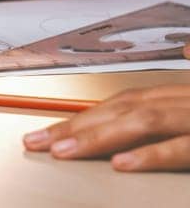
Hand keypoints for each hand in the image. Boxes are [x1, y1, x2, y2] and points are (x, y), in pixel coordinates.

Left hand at [23, 85, 189, 171]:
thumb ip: (184, 92)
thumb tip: (186, 49)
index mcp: (181, 95)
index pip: (123, 102)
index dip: (83, 116)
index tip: (47, 132)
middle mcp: (186, 101)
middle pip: (123, 110)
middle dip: (77, 125)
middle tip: (38, 141)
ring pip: (142, 122)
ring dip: (98, 136)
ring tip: (64, 151)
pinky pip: (180, 148)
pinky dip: (150, 154)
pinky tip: (120, 163)